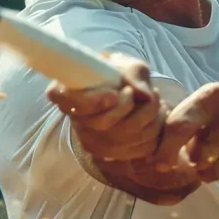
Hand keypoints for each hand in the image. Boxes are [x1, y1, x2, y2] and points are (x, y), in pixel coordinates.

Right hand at [46, 53, 164, 162]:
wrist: (125, 91)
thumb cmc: (120, 74)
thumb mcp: (126, 64)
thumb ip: (133, 74)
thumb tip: (143, 95)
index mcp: (65, 93)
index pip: (70, 102)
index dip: (94, 102)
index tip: (115, 93)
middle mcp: (74, 120)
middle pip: (101, 123)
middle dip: (128, 107)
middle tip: (137, 92)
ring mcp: (90, 140)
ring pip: (122, 138)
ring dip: (147, 118)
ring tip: (153, 100)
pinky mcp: (109, 154)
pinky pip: (136, 150)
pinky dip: (151, 133)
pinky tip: (152, 118)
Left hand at [155, 83, 218, 183]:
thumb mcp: (214, 105)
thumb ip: (188, 120)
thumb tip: (156, 147)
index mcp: (212, 97)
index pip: (179, 125)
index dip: (165, 149)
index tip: (160, 163)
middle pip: (197, 156)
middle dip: (198, 164)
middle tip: (210, 156)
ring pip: (216, 171)